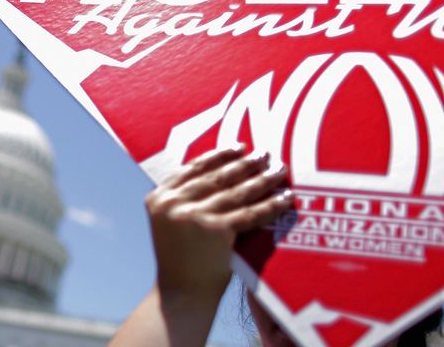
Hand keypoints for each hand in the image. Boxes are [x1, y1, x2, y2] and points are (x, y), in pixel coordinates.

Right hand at [143, 145, 292, 294]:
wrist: (182, 295)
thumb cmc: (182, 261)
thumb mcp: (173, 224)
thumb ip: (187, 199)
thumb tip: (224, 171)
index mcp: (158, 198)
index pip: (193, 168)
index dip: (219, 155)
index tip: (240, 147)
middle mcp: (173, 203)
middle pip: (217, 177)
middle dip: (245, 163)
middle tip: (266, 153)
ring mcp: (193, 216)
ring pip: (236, 192)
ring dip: (262, 179)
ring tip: (280, 170)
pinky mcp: (215, 231)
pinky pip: (250, 213)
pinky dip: (271, 205)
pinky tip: (285, 198)